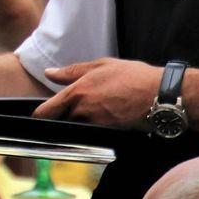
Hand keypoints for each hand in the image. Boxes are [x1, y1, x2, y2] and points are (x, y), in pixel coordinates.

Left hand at [34, 57, 162, 129]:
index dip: (39, 114)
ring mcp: (94, 125)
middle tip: (64, 111)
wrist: (159, 96)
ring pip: (75, 127)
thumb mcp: (101, 65)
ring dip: (77, 121)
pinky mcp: (107, 134)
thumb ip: (71, 71)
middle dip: (58, 118)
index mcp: (76, 93)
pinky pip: (91, 132)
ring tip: (92, 109)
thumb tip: (49, 73)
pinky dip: (92, 127)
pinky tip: (103, 117)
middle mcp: (82, 112)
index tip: (39, 115)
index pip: (46, 111)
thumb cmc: (133, 77)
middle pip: (59, 122)